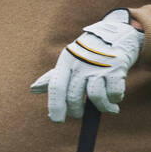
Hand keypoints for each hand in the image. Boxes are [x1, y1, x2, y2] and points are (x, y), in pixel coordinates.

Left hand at [31, 8, 142, 122]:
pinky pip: (114, 92)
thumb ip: (53, 76)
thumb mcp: (69, 59)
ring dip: (101, 107)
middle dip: (76, 111)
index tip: (57, 120)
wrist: (118, 31)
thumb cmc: (89, 51)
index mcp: (66, 61)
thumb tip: (33, 89)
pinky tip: (115, 98)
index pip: (56, 86)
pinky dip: (115, 99)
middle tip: (78, 114)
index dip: (55, 105)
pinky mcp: (117, 67)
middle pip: (73, 95)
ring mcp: (99, 66)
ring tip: (106, 108)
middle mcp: (81, 63)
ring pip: (95, 96)